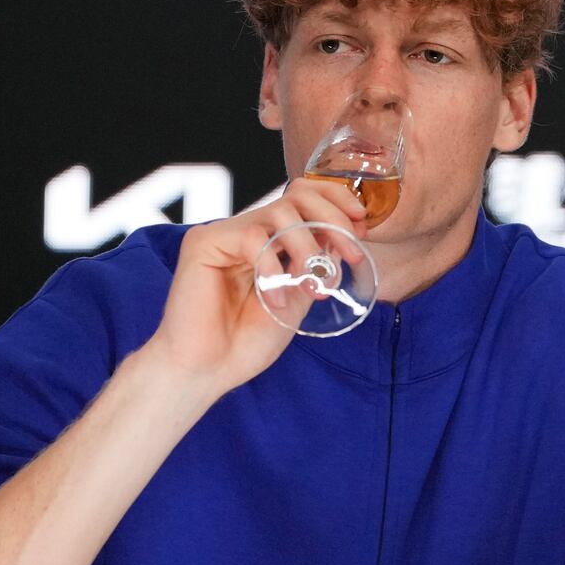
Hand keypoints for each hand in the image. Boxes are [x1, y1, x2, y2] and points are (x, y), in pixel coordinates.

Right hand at [140, 177, 368, 400]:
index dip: (337, 203)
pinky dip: (273, 270)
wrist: (205, 371)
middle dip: (333, 218)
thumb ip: (317, 267)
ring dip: (307, 249)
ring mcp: (224, 233)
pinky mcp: (203, 243)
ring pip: (280, 213)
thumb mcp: (298, 299)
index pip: (305, 196)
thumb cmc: (246, 342)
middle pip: (297, 192)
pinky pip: (253, 238)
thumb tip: (343, 239)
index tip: (361, 229)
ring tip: (311, 286)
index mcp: (268, 240)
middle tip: (352, 252)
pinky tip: (275, 301)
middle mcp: (246, 229)